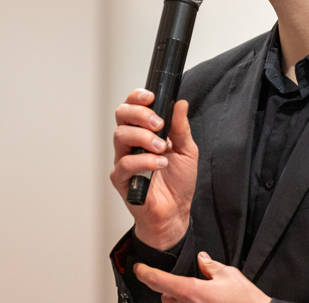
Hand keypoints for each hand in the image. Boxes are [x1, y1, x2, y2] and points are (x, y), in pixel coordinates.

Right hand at [110, 89, 198, 248]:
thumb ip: (181, 127)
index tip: (151, 97)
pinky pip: (125, 163)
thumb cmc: (178, 181)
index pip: (133, 106)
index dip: (137, 97)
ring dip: (144, 138)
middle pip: (121, 115)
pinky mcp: (121, 179)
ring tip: (162, 148)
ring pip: (121, 136)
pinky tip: (159, 165)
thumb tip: (180, 103)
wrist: (176, 211)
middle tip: (158, 123)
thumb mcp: (187, 150)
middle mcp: (131, 142)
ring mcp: (124, 159)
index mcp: (145, 131)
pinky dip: (144, 161)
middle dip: (140, 113)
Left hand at [134, 252, 271, 302]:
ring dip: (180, 301)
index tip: (138, 268)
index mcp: (192, 292)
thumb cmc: (244, 300)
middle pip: (166, 297)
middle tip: (187, 284)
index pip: (160, 280)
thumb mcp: (229, 275)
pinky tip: (205, 301)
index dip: (145, 273)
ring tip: (199, 296)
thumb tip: (203, 259)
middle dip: (171, 290)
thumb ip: (211, 267)